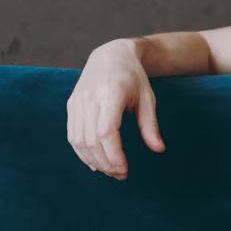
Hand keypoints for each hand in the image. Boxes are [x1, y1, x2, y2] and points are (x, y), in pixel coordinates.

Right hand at [66, 39, 165, 179]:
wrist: (111, 55)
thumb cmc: (134, 78)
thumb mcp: (148, 98)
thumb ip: (150, 125)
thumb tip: (159, 149)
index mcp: (111, 92)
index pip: (106, 131)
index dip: (114, 155)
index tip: (125, 170)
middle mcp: (90, 96)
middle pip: (91, 140)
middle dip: (106, 162)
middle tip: (121, 175)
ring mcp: (77, 101)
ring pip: (79, 140)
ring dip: (93, 161)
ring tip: (110, 170)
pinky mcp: (71, 105)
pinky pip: (72, 135)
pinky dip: (82, 152)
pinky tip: (96, 162)